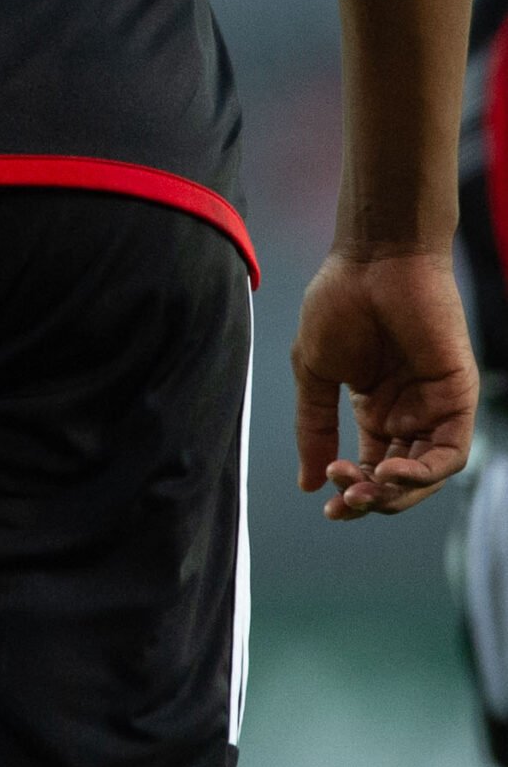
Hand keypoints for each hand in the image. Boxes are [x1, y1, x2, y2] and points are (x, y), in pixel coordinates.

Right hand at [292, 247, 476, 518]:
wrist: (372, 261)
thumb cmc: (340, 304)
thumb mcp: (315, 371)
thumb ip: (313, 425)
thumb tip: (309, 483)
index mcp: (377, 411)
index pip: (370, 468)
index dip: (351, 492)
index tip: (326, 505)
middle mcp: (410, 416)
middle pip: (399, 480)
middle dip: (372, 499)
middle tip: (344, 501)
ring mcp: (436, 410)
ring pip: (426, 476)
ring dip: (396, 492)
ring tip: (363, 487)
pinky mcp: (458, 400)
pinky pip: (450, 453)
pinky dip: (423, 473)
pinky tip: (390, 472)